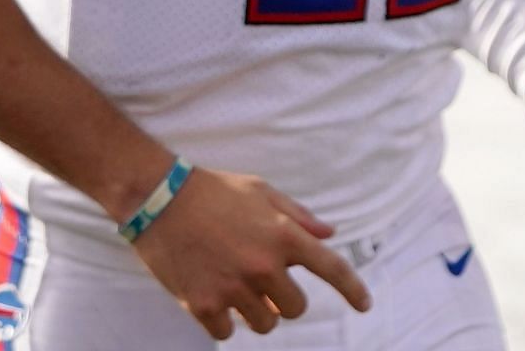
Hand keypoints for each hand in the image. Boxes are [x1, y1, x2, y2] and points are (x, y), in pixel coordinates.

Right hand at [128, 166, 371, 338]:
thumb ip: (298, 216)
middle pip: (295, 308)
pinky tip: (213, 296)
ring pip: (264, 325)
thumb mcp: (262, 191)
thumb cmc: (214, 191)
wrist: (159, 199)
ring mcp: (233, 288)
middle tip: (265, 283)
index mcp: (284, 235)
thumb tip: (329, 233)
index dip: (353, 290)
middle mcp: (263, 266)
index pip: (332, 268)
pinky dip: (224, 321)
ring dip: (257, 312)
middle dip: (285, 300)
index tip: (365, 306)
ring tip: (237, 286)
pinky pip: (227, 333)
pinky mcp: (203, 305)